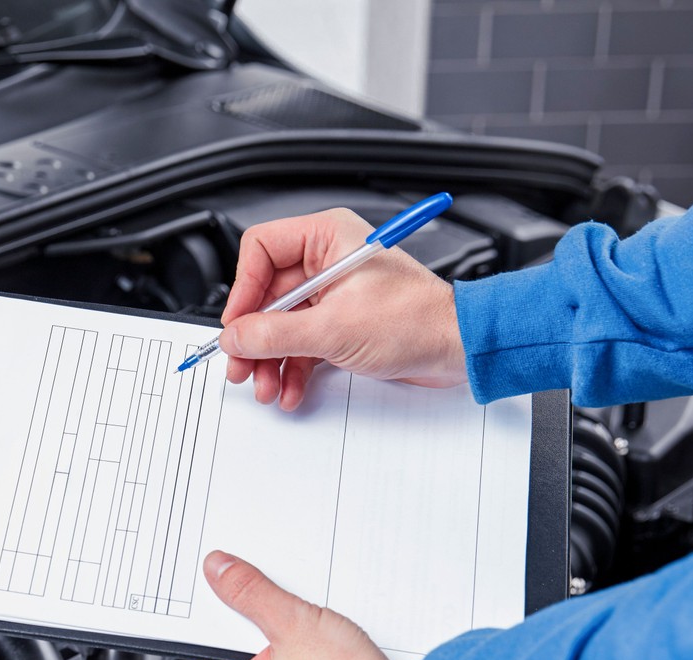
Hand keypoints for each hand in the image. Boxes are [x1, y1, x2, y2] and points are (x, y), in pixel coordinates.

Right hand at [218, 208, 466, 409]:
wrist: (456, 348)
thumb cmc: (418, 320)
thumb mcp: (333, 330)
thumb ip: (275, 334)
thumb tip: (236, 337)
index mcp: (327, 237)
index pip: (261, 250)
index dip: (243, 290)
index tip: (237, 326)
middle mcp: (326, 259)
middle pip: (265, 295)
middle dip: (254, 338)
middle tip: (242, 366)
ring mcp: (332, 293)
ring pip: (279, 324)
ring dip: (270, 360)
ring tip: (267, 386)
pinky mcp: (338, 321)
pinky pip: (299, 342)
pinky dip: (291, 368)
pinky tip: (290, 389)